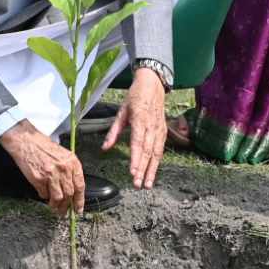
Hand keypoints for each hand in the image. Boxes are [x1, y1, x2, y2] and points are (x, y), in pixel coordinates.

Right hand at [0, 122, 85, 214]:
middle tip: (63, 211)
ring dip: (56, 205)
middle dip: (67, 206)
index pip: (80, 186)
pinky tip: (43, 193)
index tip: (78, 209)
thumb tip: (72, 190)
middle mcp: (63, 169)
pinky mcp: (39, 179)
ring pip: (58, 198)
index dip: (80, 201)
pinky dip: (44, 196)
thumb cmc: (43, 147)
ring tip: (54, 207)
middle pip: (69, 194)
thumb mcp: (63, 155)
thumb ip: (69, 171)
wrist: (27, 141)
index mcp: (72, 162)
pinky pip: (43, 194)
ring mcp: (51, 174)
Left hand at [104, 67, 166, 188]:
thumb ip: (113, 131)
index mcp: (140, 120)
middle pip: (148, 152)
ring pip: (156, 153)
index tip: (132, 172)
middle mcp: (151, 126)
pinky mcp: (163, 131)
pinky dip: (157, 162)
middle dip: (143, 170)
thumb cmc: (135, 96)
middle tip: (138, 184)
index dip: (135, 159)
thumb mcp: (121, 111)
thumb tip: (104, 148)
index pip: (137, 143)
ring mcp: (159, 129)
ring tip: (147, 184)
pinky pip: (161, 149)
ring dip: (152, 170)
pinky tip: (153, 172)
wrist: (153, 84)